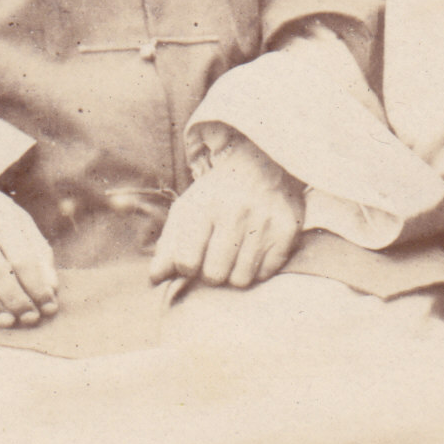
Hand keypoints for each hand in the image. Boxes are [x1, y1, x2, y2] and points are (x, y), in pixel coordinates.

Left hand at [154, 143, 305, 293]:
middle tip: (216, 256)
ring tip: (236, 252)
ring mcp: (264, 221)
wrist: (262, 163)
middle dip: (211, 272)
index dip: (187, 267)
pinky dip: (258, 268)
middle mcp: (235, 212)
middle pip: (214, 275)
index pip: (186, 262)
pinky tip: (256, 248)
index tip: (193, 257)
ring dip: (235, 272)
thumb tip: (156, 279)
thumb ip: (168, 245)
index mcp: (203, 205)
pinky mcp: (287, 229)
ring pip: (241, 279)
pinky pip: (266, 273)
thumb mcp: (187, 210)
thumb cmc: (218, 194)